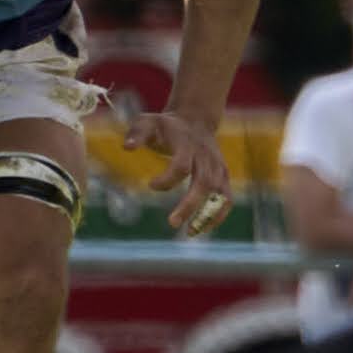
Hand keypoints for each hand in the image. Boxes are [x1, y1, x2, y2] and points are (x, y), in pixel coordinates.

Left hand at [122, 108, 233, 235]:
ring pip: (219, 194)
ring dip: (206, 215)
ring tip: (189, 233)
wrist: (197, 119)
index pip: (181, 166)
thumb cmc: (167, 125)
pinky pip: (226, 198)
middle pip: (203, 183)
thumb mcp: (148, 122)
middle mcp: (205, 157)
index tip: (150, 184)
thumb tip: (126, 148)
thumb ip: (136, 134)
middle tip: (172, 223)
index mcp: (187, 145)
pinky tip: (202, 229)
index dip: (167, 179)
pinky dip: (218, 215)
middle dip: (189, 205)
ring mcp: (217, 167)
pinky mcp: (223, 175)